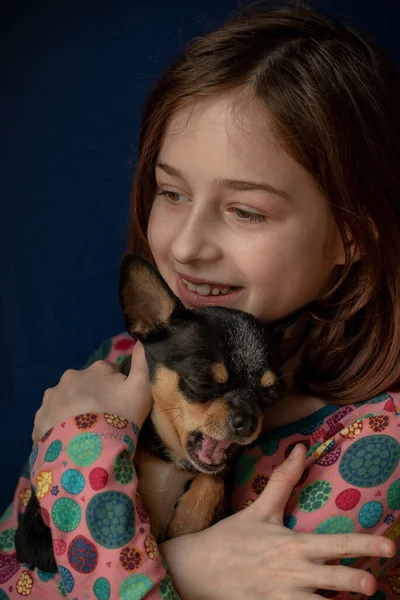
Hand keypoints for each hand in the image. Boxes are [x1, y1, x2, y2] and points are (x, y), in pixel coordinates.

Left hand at [32, 341, 151, 442]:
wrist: (90, 451)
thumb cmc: (120, 417)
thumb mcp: (141, 389)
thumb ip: (142, 362)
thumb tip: (140, 339)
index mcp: (97, 369)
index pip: (109, 374)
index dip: (116, 389)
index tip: (119, 406)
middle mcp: (71, 376)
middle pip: (85, 386)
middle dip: (91, 398)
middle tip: (102, 421)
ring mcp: (52, 396)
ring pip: (66, 401)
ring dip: (73, 412)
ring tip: (84, 434)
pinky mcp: (40, 417)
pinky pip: (51, 420)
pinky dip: (58, 427)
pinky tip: (69, 441)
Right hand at [160, 445, 394, 599]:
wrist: (198, 569)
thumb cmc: (232, 537)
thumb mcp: (259, 509)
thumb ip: (284, 480)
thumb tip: (300, 448)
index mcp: (292, 545)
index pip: (335, 544)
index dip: (364, 544)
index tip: (388, 546)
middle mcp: (292, 572)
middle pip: (334, 580)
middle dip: (358, 582)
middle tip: (375, 585)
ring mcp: (283, 597)